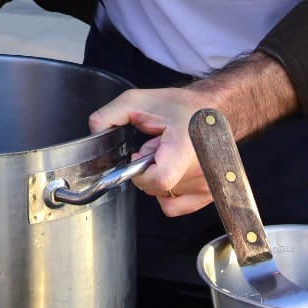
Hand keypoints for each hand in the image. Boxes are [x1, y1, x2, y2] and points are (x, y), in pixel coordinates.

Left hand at [87, 52, 299, 217]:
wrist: (212, 110)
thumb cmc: (180, 106)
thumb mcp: (138, 100)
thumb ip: (110, 116)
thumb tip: (95, 134)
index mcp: (186, 147)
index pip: (158, 180)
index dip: (141, 172)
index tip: (139, 156)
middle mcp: (202, 169)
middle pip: (156, 188)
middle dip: (147, 169)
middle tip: (157, 146)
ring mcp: (208, 184)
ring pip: (163, 197)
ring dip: (158, 178)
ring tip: (169, 154)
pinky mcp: (209, 194)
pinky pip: (174, 207)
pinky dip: (167, 193)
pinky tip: (173, 171)